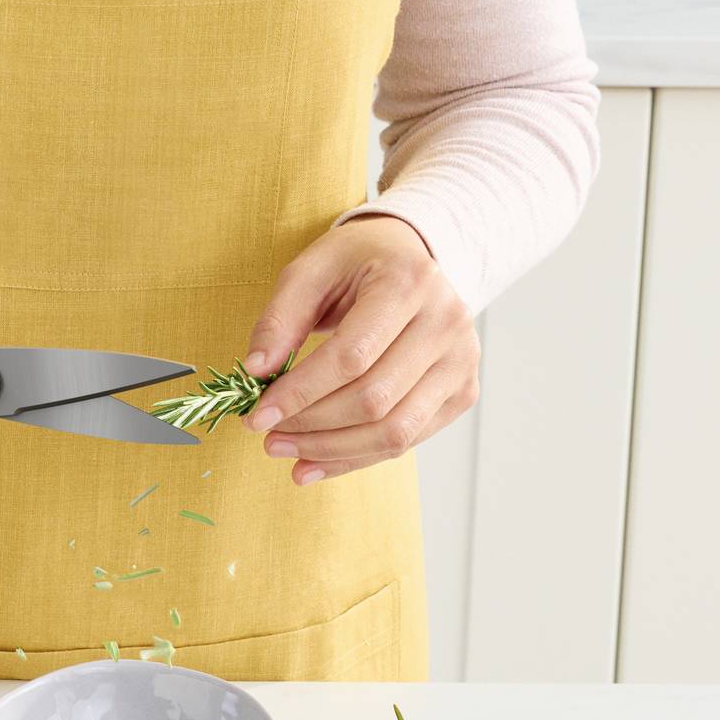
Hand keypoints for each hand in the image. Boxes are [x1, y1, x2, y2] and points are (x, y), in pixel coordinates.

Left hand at [241, 215, 478, 484]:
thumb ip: (280, 318)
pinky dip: (357, 458)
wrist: (411, 259)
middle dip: (312, 426)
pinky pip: (408, 441)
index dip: (301, 393)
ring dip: (332, 451)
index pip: (351, 356)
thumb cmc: (357, 263)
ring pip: (395, 432)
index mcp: (409, 282)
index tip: (258, 415)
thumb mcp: (311, 270)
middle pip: (373, 399)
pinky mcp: (463, 392)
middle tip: (267, 435)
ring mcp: (461, 361)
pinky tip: (317, 460)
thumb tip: (256, 371)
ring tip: (287, 452)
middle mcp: (446, 323)